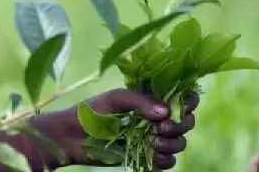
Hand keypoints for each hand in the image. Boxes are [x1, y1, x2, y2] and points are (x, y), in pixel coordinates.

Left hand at [35, 89, 197, 168]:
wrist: (71, 137)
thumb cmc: (90, 112)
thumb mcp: (114, 100)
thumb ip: (139, 101)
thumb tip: (166, 111)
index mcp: (149, 99)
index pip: (180, 98)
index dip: (187, 102)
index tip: (179, 107)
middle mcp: (154, 118)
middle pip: (186, 121)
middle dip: (180, 125)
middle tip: (162, 127)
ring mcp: (152, 138)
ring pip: (180, 142)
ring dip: (173, 143)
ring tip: (155, 141)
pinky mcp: (146, 156)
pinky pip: (168, 161)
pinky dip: (165, 159)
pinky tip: (152, 153)